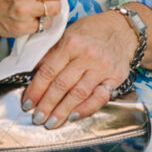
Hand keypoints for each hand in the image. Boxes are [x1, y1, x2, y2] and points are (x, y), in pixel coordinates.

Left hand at [22, 11, 136, 129]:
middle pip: (62, 85)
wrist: (123, 29)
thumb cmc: (93, 31)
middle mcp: (88, 55)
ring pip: (79, 94)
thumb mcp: (69, 34)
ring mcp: (103, 67)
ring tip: (51, 122)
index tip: (27, 103)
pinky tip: (74, 116)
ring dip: (63, 111)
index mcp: (72, 43)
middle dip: (47, 104)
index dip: (36, 90)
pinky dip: (86, 109)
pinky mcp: (116, 77)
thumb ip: (52, 53)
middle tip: (37, 118)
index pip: (49, 71)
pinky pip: (99, 97)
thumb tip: (32, 71)